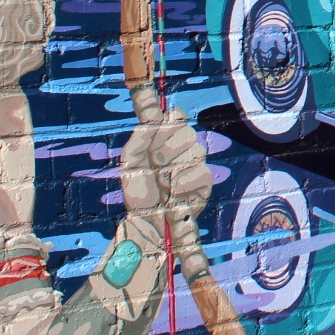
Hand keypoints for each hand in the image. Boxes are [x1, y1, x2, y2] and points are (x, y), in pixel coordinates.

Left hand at [120, 109, 211, 225]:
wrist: (145, 221)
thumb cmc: (137, 190)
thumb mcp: (130, 162)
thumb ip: (140, 136)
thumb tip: (153, 114)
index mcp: (166, 138)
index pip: (177, 115)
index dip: (167, 124)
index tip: (155, 135)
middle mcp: (184, 147)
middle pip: (187, 132)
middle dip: (167, 149)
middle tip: (155, 165)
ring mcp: (196, 164)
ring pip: (196, 151)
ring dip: (174, 169)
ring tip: (163, 182)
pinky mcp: (205, 181)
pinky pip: (201, 172)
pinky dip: (183, 184)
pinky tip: (174, 193)